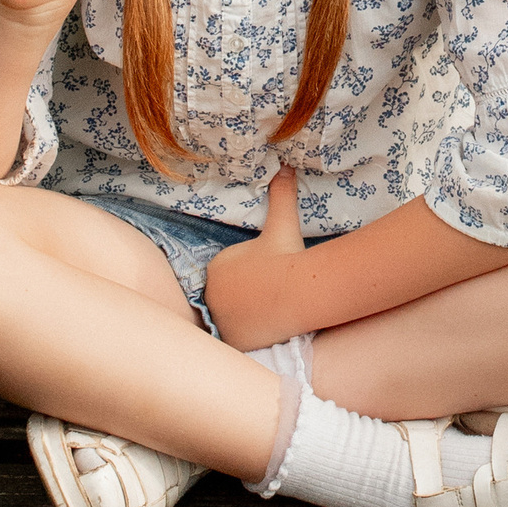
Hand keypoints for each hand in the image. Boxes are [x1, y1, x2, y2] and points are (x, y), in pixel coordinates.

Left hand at [203, 166, 306, 349]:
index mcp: (216, 267)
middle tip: (270, 299)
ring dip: (245, 319)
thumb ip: (280, 195)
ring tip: (269, 316)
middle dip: (245, 300)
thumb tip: (285, 166)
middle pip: (229, 299)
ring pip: (233, 319)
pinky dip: (248, 337)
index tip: (267, 279)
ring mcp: (220, 319)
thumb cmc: (285, 256)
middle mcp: (211, 294)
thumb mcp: (282, 223)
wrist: (296, 291)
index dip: (249, 277)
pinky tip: (265, 332)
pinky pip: (238, 339)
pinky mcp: (232, 340)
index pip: (229, 275)